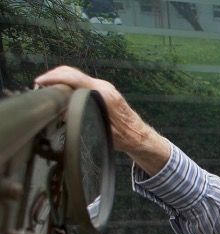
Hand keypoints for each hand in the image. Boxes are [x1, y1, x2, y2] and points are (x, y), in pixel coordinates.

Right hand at [35, 66, 170, 173]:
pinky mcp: (104, 90)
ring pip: (77, 76)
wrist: (141, 137)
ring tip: (47, 89)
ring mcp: (104, 87)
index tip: (40, 83)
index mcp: (103, 94)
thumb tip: (62, 111)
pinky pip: (82, 82)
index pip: (74, 78)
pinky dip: (69, 83)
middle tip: (40, 86)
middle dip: (54, 76)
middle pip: (73, 73)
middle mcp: (104, 86)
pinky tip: (62, 93)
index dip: (54, 78)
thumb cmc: (125, 137)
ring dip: (60, 79)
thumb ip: (83, 118)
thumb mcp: (101, 129)